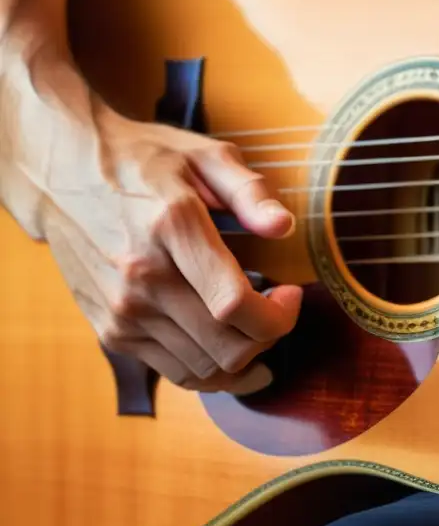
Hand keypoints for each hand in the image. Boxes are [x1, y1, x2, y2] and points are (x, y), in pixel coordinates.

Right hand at [7, 90, 301, 394]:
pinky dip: (211, 367)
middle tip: (277, 312)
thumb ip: (249, 191)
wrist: (60, 172)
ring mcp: (122, 310)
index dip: (277, 315)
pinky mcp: (110, 329)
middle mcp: (142, 278)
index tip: (291, 294)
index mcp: (171, 227)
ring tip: (256, 327)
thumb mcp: (203, 154)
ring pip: (203, 369)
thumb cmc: (141, 159)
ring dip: (244, 359)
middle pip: (225, 346)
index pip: (233, 304)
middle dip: (269, 339)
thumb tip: (283, 226)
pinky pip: (174, 371)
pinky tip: (226, 341)